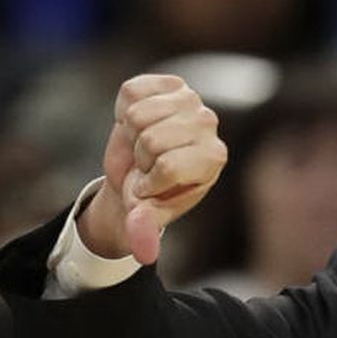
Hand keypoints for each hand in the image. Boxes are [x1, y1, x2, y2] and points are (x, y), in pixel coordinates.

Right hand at [80, 74, 227, 263]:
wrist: (138, 167)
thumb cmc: (149, 194)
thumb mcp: (146, 215)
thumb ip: (145, 231)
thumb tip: (145, 255)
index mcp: (214, 157)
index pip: (170, 166)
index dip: (149, 181)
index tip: (151, 187)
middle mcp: (208, 124)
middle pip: (153, 140)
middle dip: (139, 158)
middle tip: (145, 165)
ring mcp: (189, 99)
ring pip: (139, 114)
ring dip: (130, 134)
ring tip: (141, 144)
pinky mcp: (166, 82)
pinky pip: (131, 92)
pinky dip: (123, 109)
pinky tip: (136, 122)